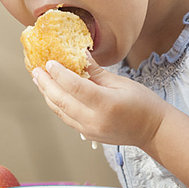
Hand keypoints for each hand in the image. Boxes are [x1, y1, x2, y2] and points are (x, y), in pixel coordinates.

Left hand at [31, 54, 166, 149]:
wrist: (153, 131)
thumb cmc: (142, 103)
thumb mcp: (120, 82)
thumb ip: (95, 71)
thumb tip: (78, 53)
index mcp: (105, 104)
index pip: (74, 87)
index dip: (59, 73)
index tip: (49, 62)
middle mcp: (94, 120)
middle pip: (61, 100)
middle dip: (46, 84)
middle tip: (36, 70)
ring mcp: (89, 130)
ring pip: (60, 110)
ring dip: (47, 94)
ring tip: (39, 79)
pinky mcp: (87, 134)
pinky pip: (66, 117)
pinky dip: (56, 103)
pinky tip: (51, 93)